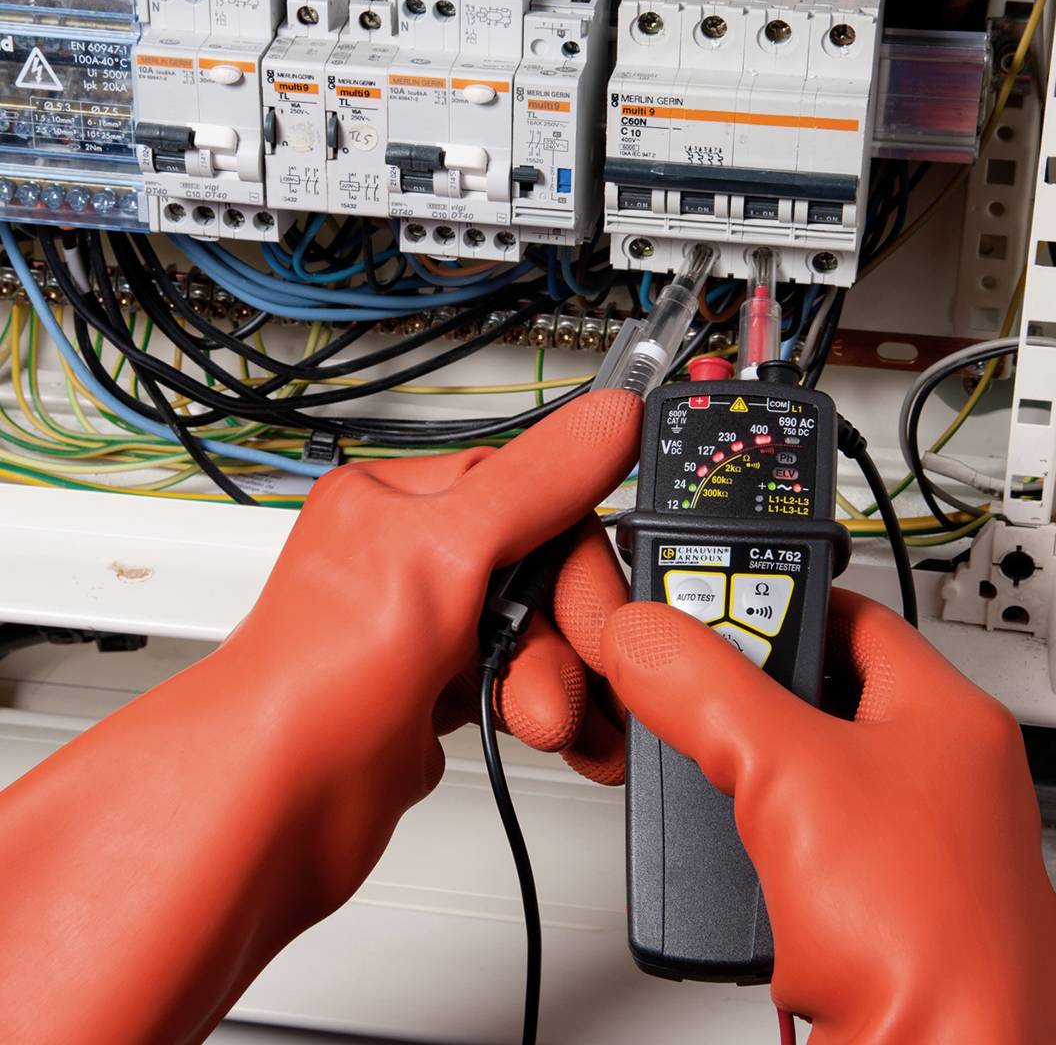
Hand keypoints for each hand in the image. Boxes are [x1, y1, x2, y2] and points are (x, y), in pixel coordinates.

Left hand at [0, 390, 641, 1044]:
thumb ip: (536, 484)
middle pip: (539, 575)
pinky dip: (545, 715)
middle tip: (569, 677)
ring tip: (555, 724)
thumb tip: (608, 415)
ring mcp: (423, 634)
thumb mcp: (442, 550)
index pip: (529, 493)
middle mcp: (410, 563)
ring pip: (533, 638)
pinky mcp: (433, 698)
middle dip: (565, 635)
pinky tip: (558, 738)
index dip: (574, 555)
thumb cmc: (315, 678)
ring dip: (560, 684)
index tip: (600, 610)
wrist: (275, 813)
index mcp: (400, 504)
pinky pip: (515, 688)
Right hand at [601, 588, 1055, 1042]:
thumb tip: (646, 634)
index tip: (706, 598)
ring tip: (686, 748)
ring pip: (793, 761)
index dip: (772, 596)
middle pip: (812, 688)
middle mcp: (932, 774)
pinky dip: (741, 819)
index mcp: (945, 719)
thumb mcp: (788, 772)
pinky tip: (713, 829)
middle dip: (740, 686)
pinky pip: (786, 826)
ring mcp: (899, 839)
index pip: (847, 613)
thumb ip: (706, 689)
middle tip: (679, 676)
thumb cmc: (930, 946)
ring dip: (734, 757)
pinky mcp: (862, 897)